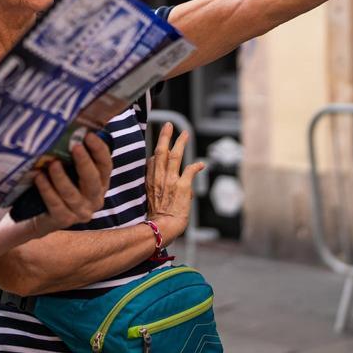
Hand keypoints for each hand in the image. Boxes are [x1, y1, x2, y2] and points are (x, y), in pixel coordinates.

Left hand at [32, 131, 112, 233]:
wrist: (43, 216)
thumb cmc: (60, 185)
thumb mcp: (71, 170)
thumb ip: (76, 154)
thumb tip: (74, 125)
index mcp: (101, 183)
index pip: (106, 165)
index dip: (99, 150)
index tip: (89, 135)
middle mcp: (95, 198)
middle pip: (93, 180)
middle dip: (84, 162)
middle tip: (74, 146)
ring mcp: (80, 212)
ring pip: (72, 194)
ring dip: (61, 178)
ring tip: (52, 163)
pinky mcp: (64, 220)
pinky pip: (56, 204)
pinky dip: (47, 190)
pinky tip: (39, 178)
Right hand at [145, 122, 204, 243]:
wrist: (162, 228)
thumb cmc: (158, 218)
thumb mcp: (152, 199)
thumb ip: (160, 185)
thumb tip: (174, 179)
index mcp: (151, 182)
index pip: (153, 161)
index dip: (158, 150)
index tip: (162, 141)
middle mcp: (160, 178)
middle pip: (161, 152)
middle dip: (165, 136)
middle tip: (169, 125)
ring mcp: (171, 181)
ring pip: (175, 156)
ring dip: (180, 143)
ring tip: (185, 133)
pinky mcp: (182, 187)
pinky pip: (190, 170)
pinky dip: (196, 166)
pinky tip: (202, 163)